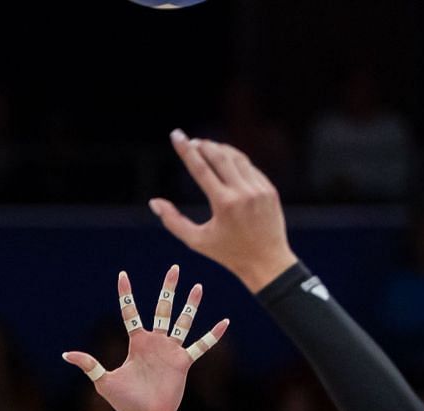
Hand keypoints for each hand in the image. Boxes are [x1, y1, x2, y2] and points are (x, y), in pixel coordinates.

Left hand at [64, 266, 227, 410]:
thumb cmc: (124, 402)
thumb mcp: (104, 380)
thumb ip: (89, 364)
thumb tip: (66, 354)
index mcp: (136, 343)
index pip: (131, 312)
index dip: (126, 294)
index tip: (123, 275)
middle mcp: (155, 343)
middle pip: (163, 309)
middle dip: (169, 289)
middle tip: (174, 268)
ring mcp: (171, 351)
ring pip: (183, 322)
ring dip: (191, 306)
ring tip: (197, 286)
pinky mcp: (183, 362)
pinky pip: (201, 346)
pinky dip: (212, 335)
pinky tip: (224, 322)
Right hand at [149, 130, 298, 293]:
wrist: (267, 261)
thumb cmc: (228, 253)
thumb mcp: (196, 241)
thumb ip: (173, 221)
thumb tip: (154, 202)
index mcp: (224, 204)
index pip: (201, 168)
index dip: (186, 150)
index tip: (176, 135)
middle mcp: (243, 192)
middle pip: (219, 157)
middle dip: (203, 145)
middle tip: (191, 141)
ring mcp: (259, 189)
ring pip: (236, 158)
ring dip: (219, 149)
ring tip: (206, 147)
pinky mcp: (269, 189)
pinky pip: (249, 167)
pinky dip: (235, 161)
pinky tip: (225, 160)